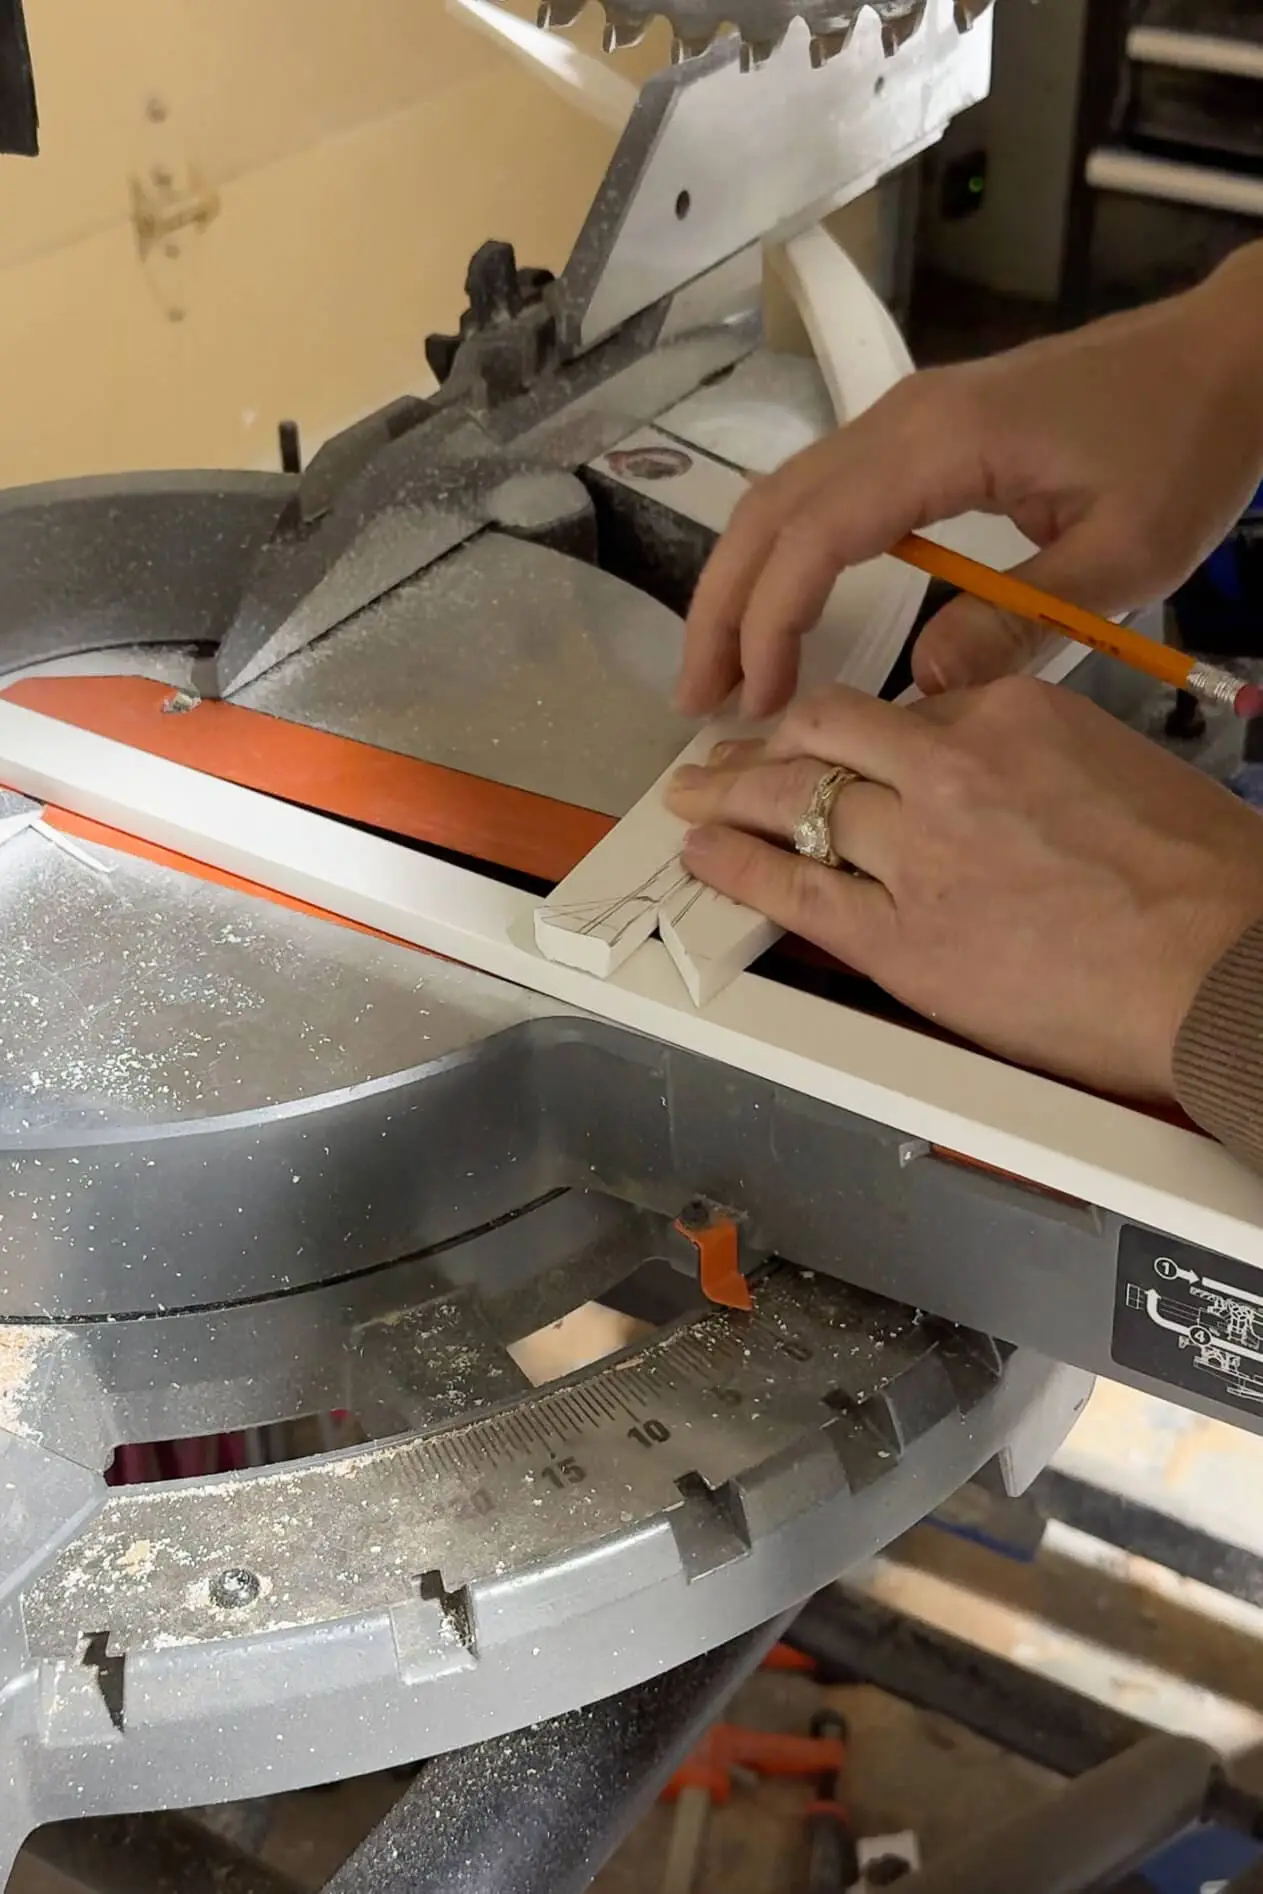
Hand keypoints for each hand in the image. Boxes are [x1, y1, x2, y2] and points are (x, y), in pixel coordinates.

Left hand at [666, 676, 1262, 1100]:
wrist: (1224, 964)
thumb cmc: (1203, 875)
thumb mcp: (1118, 766)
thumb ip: (1032, 757)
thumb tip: (988, 776)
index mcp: (1009, 714)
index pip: (901, 711)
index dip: (850, 732)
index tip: (826, 741)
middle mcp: (949, 769)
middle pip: (826, 736)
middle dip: (764, 743)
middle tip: (721, 753)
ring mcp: (917, 853)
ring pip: (796, 802)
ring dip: (730, 794)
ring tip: (691, 795)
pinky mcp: (902, 938)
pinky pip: (796, 890)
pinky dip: (738, 866)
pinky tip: (703, 853)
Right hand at [677, 242, 1262, 718]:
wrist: (1226, 356)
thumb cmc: (1186, 448)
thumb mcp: (1124, 556)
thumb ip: (1018, 625)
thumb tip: (918, 688)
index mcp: (942, 443)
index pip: (815, 536)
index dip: (772, 622)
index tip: (758, 704)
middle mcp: (899, 419)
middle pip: (769, 512)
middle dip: (722, 610)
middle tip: (695, 703)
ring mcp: (902, 418)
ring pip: (781, 498)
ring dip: (740, 583)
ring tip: (720, 673)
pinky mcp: (917, 432)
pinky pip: (819, 494)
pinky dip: (782, 559)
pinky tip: (778, 615)